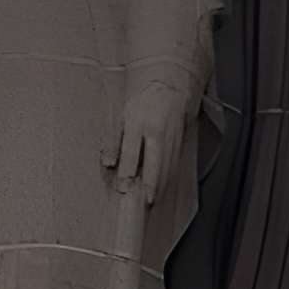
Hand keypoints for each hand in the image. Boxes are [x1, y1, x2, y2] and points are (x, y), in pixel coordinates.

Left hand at [109, 79, 187, 206]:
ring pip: (167, 165)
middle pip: (155, 162)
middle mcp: (157, 131)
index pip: (132, 151)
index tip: (124, 187)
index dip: (128, 170)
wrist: (170, 87)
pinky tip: (163, 187)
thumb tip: (108, 163)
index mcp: (139, 122)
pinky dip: (168, 177)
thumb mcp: (122, 117)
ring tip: (153, 199)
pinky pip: (174, 163)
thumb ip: (114, 141)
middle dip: (151, 183)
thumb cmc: (143, 102)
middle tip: (146, 201)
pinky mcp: (180, 141)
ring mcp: (171, 137)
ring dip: (161, 184)